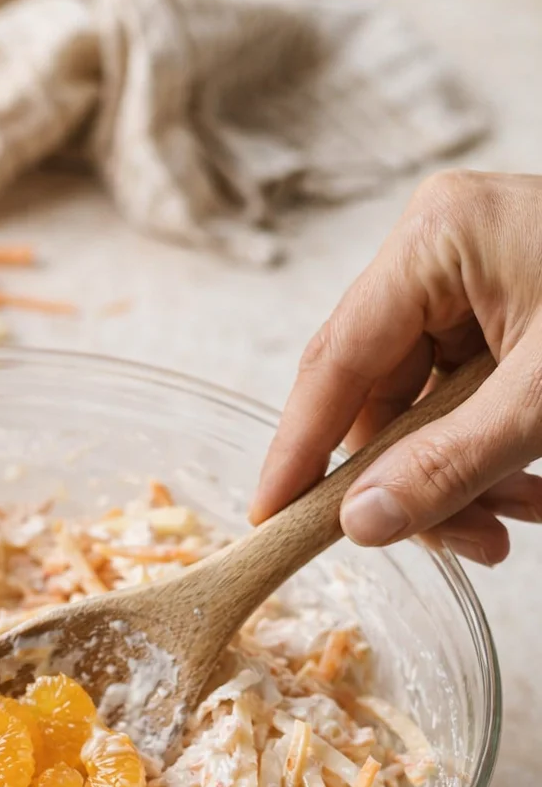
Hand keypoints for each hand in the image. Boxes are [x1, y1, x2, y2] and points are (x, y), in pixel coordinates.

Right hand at [251, 170, 541, 565]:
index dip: (300, 448)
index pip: (336, 360)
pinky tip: (525, 495)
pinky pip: (462, 400)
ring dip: (456, 480)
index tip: (269, 518)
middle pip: (376, 391)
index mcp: (436, 241)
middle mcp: (438, 251)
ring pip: (419, 407)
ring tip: (505, 530)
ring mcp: (468, 279)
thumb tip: (359, 525)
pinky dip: (486, 456)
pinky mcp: (500, 310)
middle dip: (410, 480)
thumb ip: (450, 467)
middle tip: (456, 545)